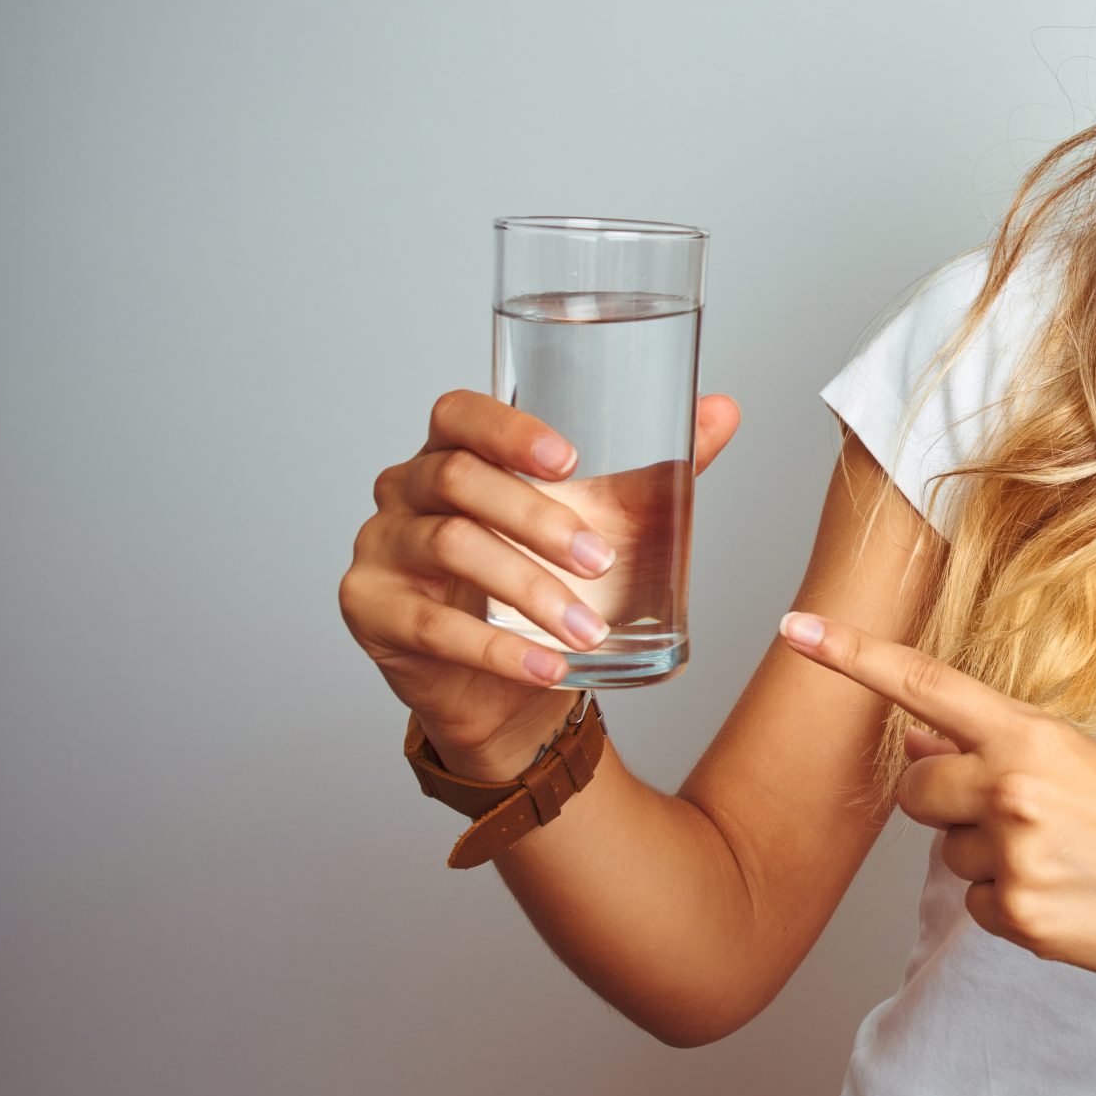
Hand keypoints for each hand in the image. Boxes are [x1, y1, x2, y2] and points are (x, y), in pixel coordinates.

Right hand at [340, 389, 740, 771]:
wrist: (505, 686)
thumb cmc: (547, 580)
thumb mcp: (607, 521)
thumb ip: (661, 467)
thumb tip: (725, 409)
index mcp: (454, 452)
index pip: (459, 413)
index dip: (509, 428)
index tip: (570, 459)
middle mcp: (404, 490)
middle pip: (458, 480)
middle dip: (538, 519)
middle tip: (603, 560)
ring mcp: (380, 549)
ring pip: (448, 547)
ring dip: (529, 589)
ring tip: (589, 628)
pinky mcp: (370, 610)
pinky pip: (432, 626)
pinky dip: (498, 649)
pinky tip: (548, 666)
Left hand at [777, 609, 1095, 989]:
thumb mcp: (1084, 761)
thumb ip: (996, 750)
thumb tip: (920, 747)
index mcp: (1032, 735)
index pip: (925, 685)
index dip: (853, 656)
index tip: (795, 631)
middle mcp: (1014, 788)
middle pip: (916, 793)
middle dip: (945, 804)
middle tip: (1017, 815)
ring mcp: (1015, 855)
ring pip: (947, 855)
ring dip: (987, 859)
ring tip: (1064, 858)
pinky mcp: (1021, 917)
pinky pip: (976, 909)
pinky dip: (1013, 907)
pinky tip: (1069, 897)